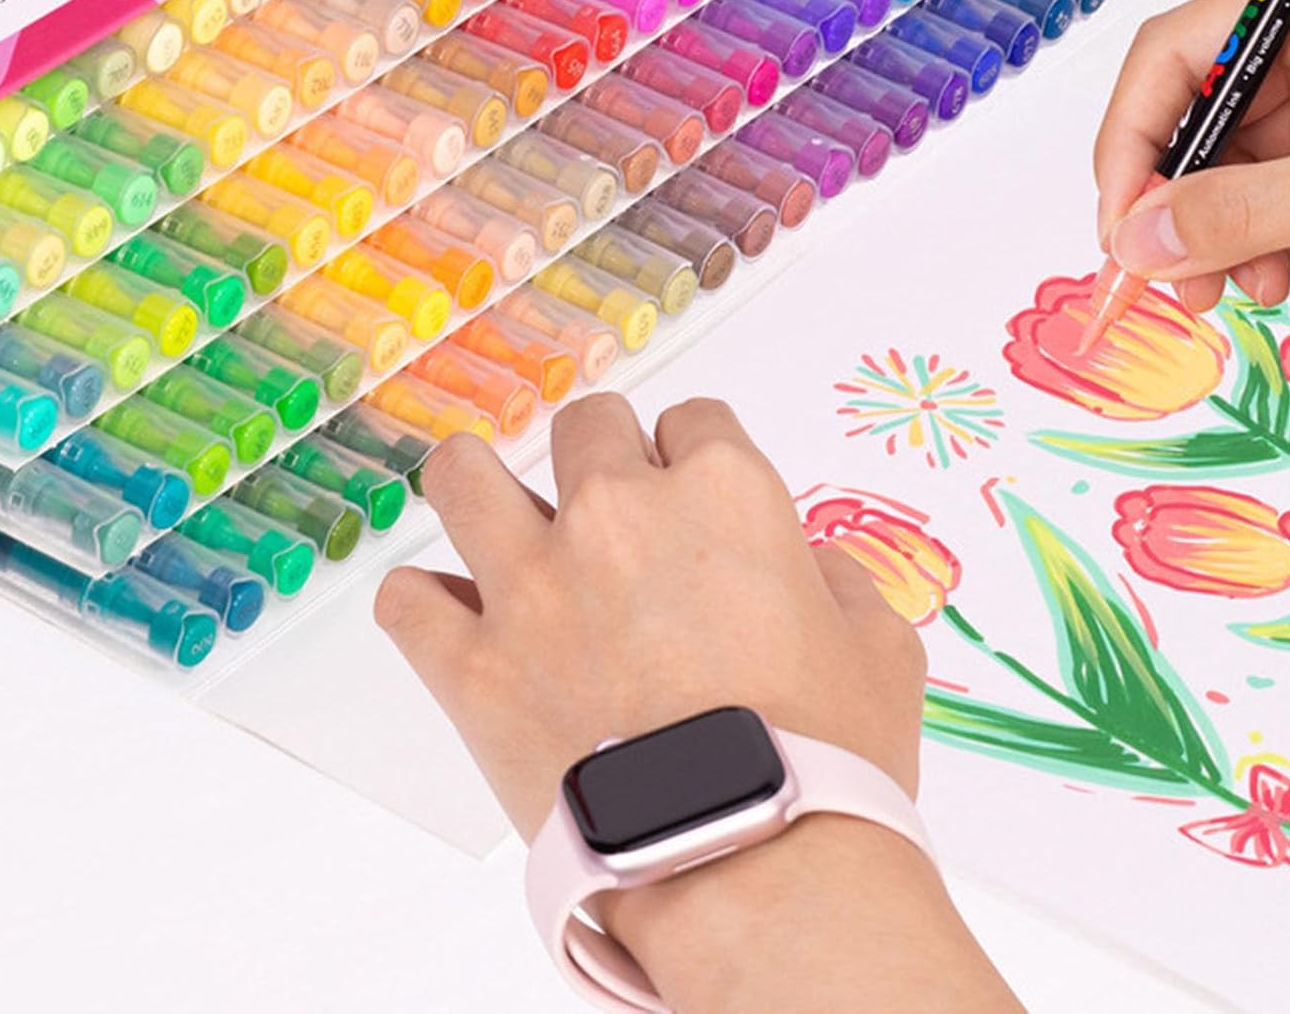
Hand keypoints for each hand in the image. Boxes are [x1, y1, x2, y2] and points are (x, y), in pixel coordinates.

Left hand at [376, 394, 1019, 1013]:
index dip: (695, 457)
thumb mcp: (882, 648)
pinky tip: (453, 620)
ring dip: (480, 487)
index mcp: (722, 491)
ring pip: (463, 475)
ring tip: (496, 515)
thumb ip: (839, 579)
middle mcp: (618, 513)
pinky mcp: (472, 667)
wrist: (748, 870)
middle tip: (613, 517)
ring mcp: (534, 584)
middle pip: (586, 425)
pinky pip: (407, 601)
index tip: (691, 494)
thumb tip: (806, 568)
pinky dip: (425, 606)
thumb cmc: (826, 764)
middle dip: (604, 459)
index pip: (693, 419)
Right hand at [1094, 0, 1289, 312]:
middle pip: (1194, 111)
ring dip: (1216, 232)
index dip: (1133, 141)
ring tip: (1240, 287)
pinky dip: (1257, 236)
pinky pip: (1266, 185)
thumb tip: (1135, 244)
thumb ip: (1244, 213)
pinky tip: (1286, 269)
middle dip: (1177, 202)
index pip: (1177, 53)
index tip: (1122, 225)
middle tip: (1171, 279)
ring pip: (1225, 159)